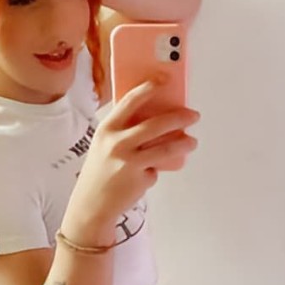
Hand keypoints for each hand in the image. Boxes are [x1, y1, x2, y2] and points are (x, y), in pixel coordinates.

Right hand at [69, 79, 199, 224]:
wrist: (91, 205)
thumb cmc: (99, 173)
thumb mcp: (104, 146)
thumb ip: (123, 132)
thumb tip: (153, 120)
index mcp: (107, 129)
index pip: (130, 101)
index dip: (148, 88)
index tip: (163, 79)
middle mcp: (117, 143)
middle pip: (155, 125)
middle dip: (179, 118)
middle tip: (193, 116)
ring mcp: (129, 162)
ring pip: (165, 149)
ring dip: (183, 144)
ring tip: (192, 142)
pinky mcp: (140, 179)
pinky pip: (155, 171)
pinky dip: (154, 172)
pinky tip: (144, 176)